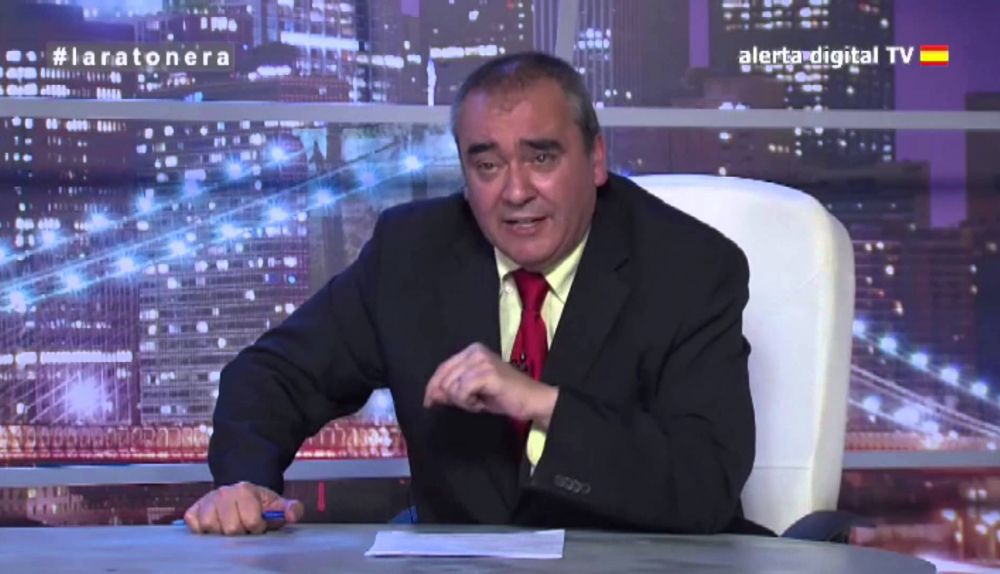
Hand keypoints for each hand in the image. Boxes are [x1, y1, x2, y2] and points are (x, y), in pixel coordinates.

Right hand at [183, 481, 303, 534]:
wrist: (240, 494)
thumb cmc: (258, 504)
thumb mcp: (278, 504)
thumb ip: (291, 509)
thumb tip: (291, 515)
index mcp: (245, 490)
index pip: (251, 521)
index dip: (257, 527)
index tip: (259, 524)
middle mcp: (223, 493)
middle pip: (230, 528)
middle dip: (240, 531)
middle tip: (243, 525)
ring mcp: (206, 501)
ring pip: (211, 528)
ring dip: (222, 532)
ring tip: (230, 525)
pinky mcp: (193, 511)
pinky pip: (195, 527)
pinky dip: (203, 531)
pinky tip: (215, 526)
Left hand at [423, 343, 557, 428]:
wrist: (532, 400)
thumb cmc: (504, 396)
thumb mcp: (472, 392)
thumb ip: (451, 390)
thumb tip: (431, 394)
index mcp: (471, 350)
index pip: (442, 368)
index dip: (432, 386)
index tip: (428, 402)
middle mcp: (474, 351)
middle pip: (444, 378)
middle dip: (453, 397)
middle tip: (473, 402)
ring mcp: (481, 360)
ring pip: (452, 387)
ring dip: (463, 401)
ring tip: (479, 401)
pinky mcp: (487, 373)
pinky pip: (462, 392)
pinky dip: (469, 402)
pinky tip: (481, 403)